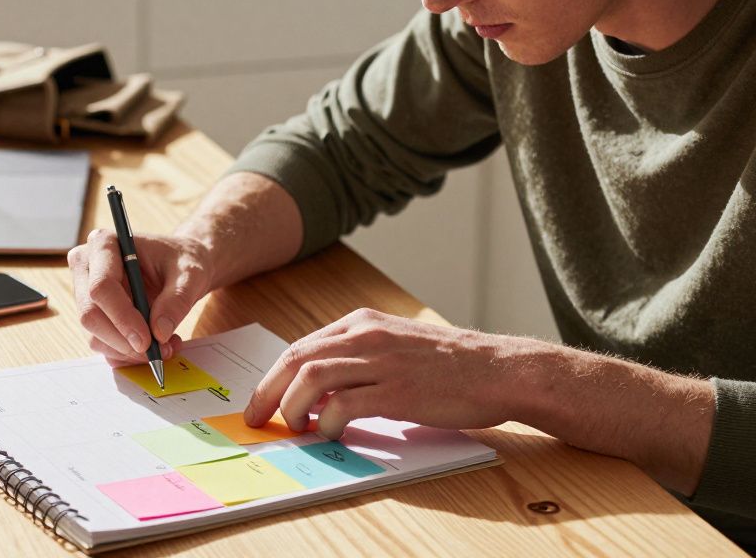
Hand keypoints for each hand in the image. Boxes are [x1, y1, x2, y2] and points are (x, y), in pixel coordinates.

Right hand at [68, 230, 213, 365]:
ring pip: (95, 335)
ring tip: (165, 346)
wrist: (179, 266)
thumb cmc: (181, 261)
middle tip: (157, 352)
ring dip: (128, 351)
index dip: (122, 317)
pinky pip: (102, 344)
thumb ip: (177, 300)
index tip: (147, 340)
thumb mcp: (190, 275)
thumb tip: (159, 333)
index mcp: (104, 244)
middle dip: (124, 341)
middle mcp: (87, 266)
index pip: (101, 287)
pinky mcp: (94, 315)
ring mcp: (85, 293)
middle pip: (91, 314)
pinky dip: (127, 354)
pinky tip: (154, 346)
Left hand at [244, 309, 523, 438]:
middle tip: (257, 418)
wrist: (498, 369)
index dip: (274, 376)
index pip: (302, 346)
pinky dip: (329, 421)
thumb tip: (321, 393)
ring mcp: (382, 361)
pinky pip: (345, 405)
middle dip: (268, 391)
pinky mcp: (398, 391)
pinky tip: (332, 432)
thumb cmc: (450, 363)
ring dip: (293, 406)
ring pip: (312, 377)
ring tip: (295, 427)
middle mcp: (367, 335)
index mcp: (364, 322)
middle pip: (297, 359)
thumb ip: (359, 359)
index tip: (262, 400)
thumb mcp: (397, 345)